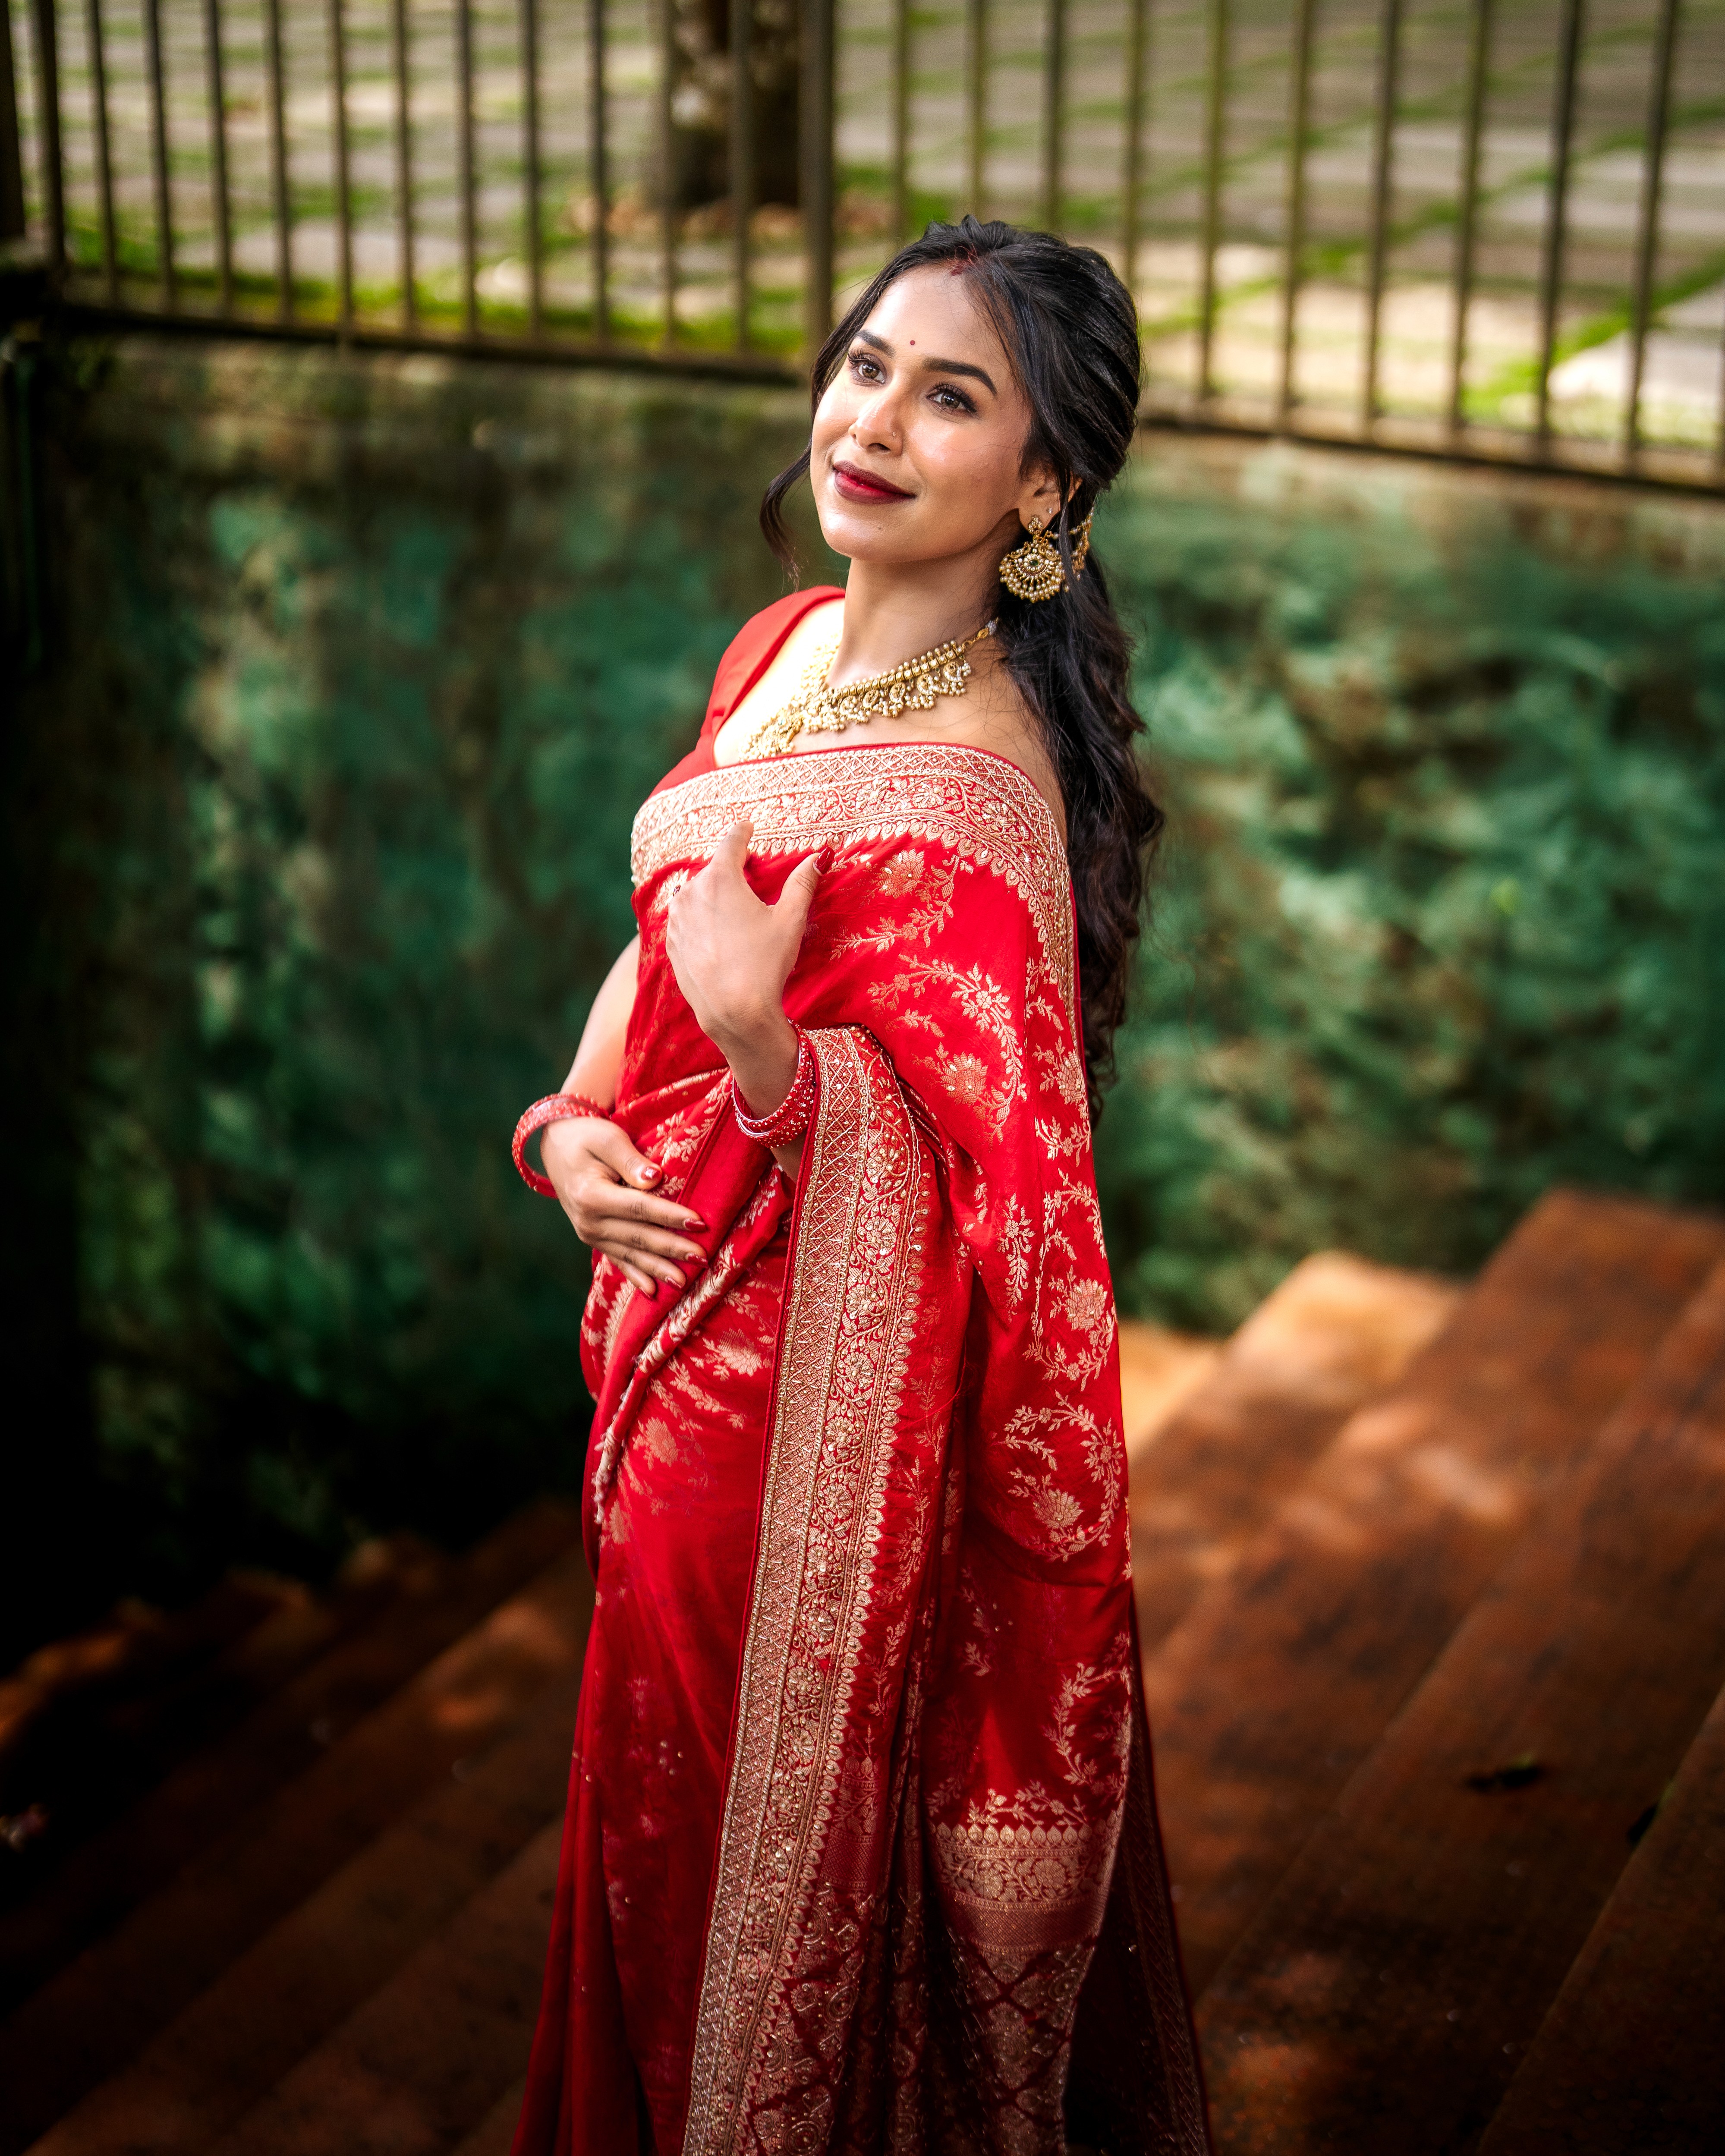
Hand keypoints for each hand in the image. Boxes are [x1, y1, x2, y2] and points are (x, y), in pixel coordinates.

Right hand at [539, 1115, 706, 1299]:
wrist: (556, 1148)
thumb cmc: (586, 1137)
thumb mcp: (607, 1138)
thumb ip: (630, 1160)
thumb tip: (655, 1179)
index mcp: (592, 1195)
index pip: (640, 1208)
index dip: (670, 1216)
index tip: (700, 1223)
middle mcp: (589, 1221)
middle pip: (638, 1236)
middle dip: (672, 1248)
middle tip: (702, 1258)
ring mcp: (589, 1234)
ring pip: (630, 1254)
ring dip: (658, 1268)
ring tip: (684, 1282)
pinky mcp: (593, 1239)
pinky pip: (618, 1260)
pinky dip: (636, 1276)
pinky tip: (653, 1292)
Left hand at [664, 819, 824, 1057]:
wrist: (732, 1012)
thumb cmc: (764, 964)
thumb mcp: (790, 920)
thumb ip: (803, 882)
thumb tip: (821, 855)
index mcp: (721, 878)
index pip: (731, 841)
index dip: (742, 832)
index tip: (747, 827)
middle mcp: (691, 892)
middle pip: (713, 870)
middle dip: (730, 871)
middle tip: (748, 878)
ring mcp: (676, 918)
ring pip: (695, 894)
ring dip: (711, 895)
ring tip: (732, 910)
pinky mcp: (671, 943)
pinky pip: (685, 919)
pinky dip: (698, 918)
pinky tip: (716, 933)